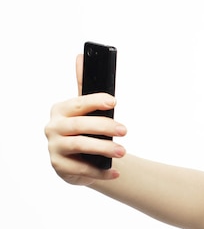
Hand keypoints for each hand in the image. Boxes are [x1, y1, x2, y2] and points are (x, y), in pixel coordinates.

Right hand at [44, 55, 126, 185]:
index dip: (96, 101)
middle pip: (79, 125)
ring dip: (104, 148)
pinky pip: (82, 169)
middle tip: (125, 130)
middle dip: (104, 127)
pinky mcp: (59, 167)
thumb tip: (81, 56)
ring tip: (123, 151)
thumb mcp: (84, 108)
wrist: (79, 158)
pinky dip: (101, 171)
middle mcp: (53, 128)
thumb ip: (83, 84)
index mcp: (60, 110)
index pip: (78, 103)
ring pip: (80, 146)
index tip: (115, 101)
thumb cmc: (84, 128)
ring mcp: (54, 148)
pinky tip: (116, 172)